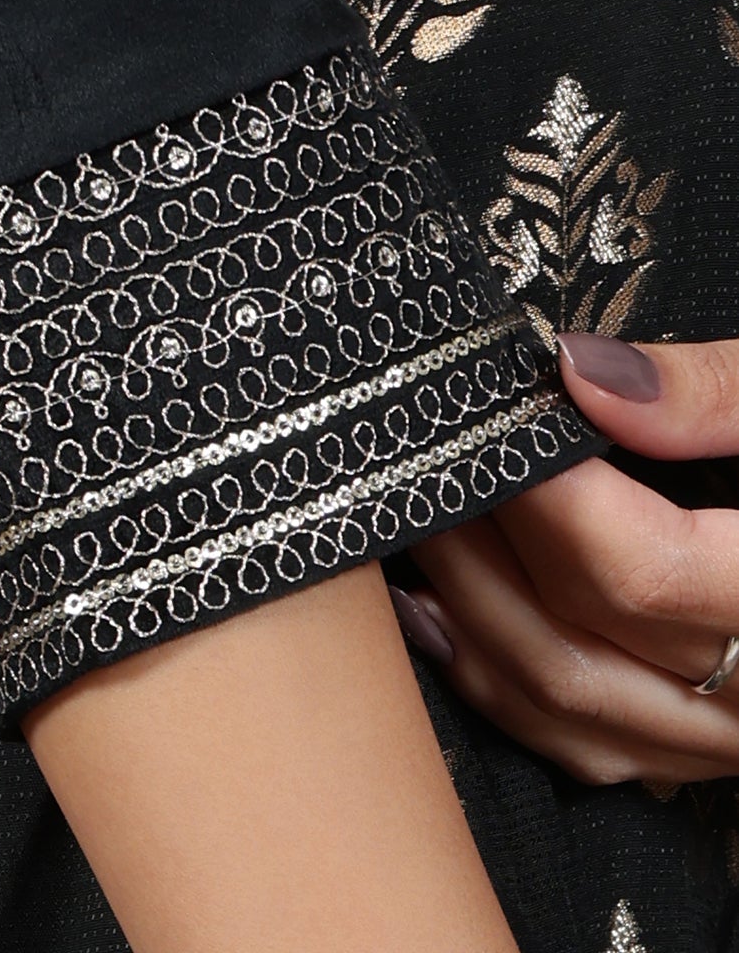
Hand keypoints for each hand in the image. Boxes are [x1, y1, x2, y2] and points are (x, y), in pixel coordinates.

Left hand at [392, 331, 738, 784]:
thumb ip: (713, 391)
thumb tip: (575, 374)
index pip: (635, 569)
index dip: (539, 489)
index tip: (480, 407)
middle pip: (582, 641)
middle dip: (479, 538)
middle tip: (421, 447)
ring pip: (575, 713)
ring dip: (470, 615)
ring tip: (412, 518)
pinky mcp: (723, 739)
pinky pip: (597, 746)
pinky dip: (509, 685)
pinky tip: (445, 617)